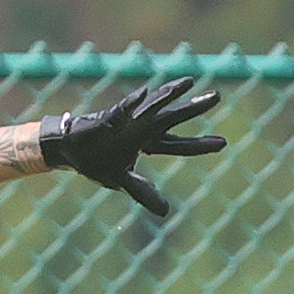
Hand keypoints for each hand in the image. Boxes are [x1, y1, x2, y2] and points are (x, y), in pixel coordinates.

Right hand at [37, 77, 225, 216]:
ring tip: (188, 82)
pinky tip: (144, 94)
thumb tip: (166, 211)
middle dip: (194, 108)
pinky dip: (133, 103)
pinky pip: (121, 109)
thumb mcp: (124, 180)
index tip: (223, 144)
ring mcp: (127, 121)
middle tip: (217, 97)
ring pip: (153, 105)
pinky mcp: (108, 118)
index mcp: (148, 142)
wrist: (70, 149)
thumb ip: (144, 192)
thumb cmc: (99, 160)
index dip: (199, 145)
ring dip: (169, 94)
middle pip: (173, 117)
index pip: (179, 145)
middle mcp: (142, 128)